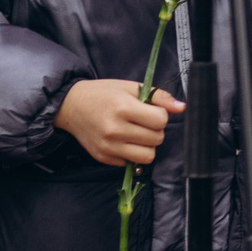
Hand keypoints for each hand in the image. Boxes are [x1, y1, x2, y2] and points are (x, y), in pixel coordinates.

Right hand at [55, 79, 183, 166]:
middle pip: (157, 139)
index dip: (160, 115)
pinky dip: (132, 153)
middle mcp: (115, 130)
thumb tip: (182, 108)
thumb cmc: (103, 94)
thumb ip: (159, 97)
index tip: (151, 111)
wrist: (70, 106)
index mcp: (123, 108)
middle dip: (155, 130)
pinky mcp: (103, 157)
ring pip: (148, 156)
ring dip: (147, 145)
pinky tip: (123, 140)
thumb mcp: (131, 88)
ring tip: (137, 133)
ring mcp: (108, 146)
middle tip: (142, 121)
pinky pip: (131, 163)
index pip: (160, 121)